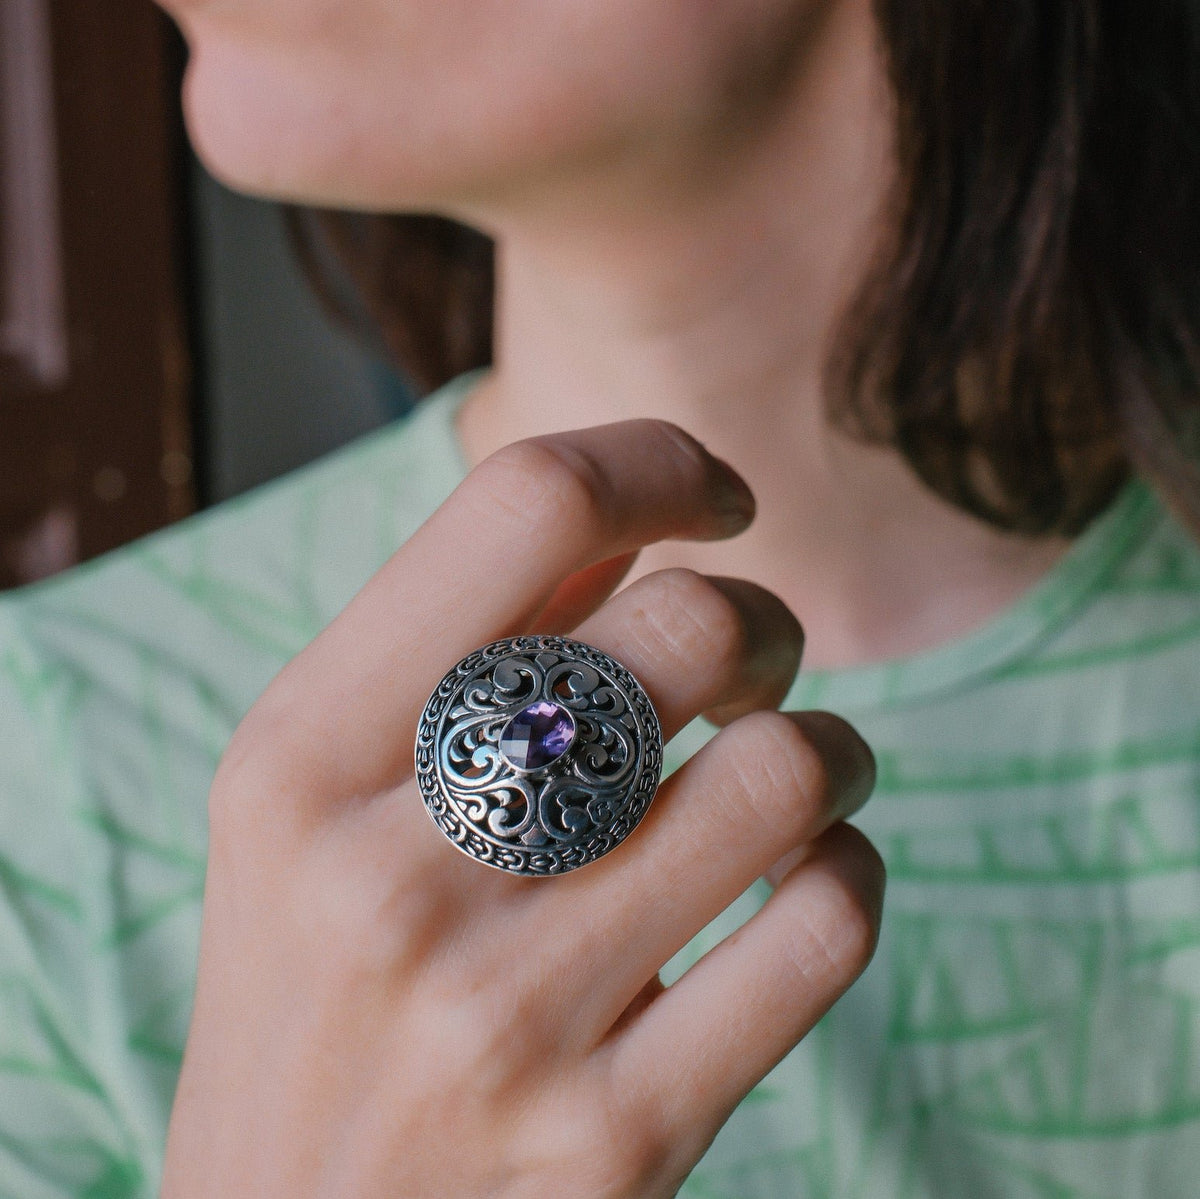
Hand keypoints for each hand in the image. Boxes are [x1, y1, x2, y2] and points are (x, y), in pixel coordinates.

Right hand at [161, 420, 882, 1197]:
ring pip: (783, 770)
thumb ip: (451, 642)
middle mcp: (387, 874)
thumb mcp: (309, 806)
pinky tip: (807, 878)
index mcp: (297, 757)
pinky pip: (823, 928)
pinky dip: (848, 872)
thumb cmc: (313, 991)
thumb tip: (631, 523)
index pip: (525, 502)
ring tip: (798, 769)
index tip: (714, 502)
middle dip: (763, 619)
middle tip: (753, 663)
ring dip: (828, 743)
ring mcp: (502, 1018)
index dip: (657, 462)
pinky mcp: (610, 1141)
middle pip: (688, 627)